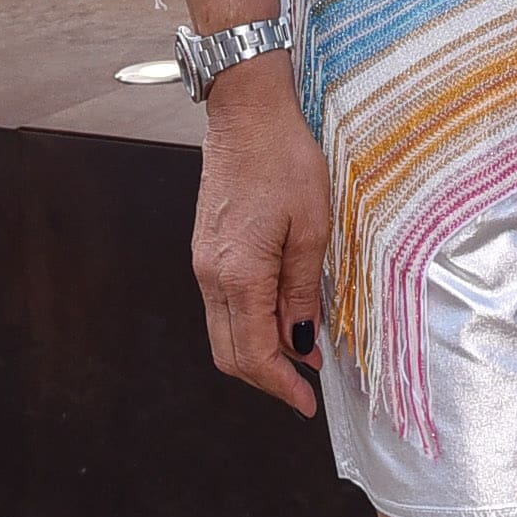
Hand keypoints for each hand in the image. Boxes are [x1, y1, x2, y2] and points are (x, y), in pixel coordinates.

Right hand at [191, 58, 330, 414]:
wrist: (247, 112)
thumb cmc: (284, 160)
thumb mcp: (312, 227)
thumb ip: (303, 290)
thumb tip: (302, 340)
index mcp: (239, 275)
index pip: (253, 354)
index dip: (281, 386)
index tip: (307, 404)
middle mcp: (211, 276)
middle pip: (229, 354)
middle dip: (267, 378)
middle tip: (305, 387)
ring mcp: (204, 263)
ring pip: (223, 332)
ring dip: (258, 352)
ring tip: (301, 352)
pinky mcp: (207, 249)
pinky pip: (223, 306)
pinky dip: (249, 324)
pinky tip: (281, 317)